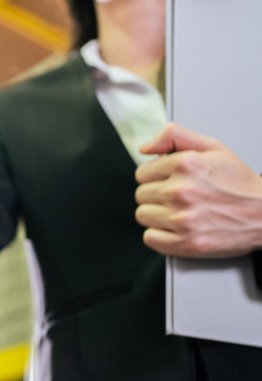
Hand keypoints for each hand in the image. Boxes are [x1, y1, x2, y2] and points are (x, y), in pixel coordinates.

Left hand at [135, 123, 261, 256]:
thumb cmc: (240, 183)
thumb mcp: (213, 147)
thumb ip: (174, 136)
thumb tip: (145, 147)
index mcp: (185, 165)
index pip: (142, 173)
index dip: (155, 177)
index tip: (170, 181)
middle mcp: (181, 191)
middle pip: (141, 195)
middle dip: (156, 195)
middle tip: (179, 198)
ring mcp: (183, 219)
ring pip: (143, 215)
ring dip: (157, 215)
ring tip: (180, 212)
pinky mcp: (186, 243)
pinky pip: (150, 238)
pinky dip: (160, 235)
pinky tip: (177, 228)